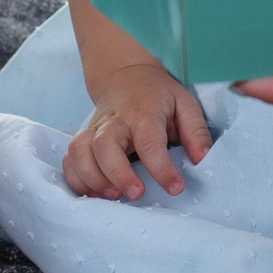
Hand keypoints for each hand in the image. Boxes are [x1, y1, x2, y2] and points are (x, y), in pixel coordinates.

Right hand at [62, 61, 211, 199]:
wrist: (125, 75)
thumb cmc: (159, 96)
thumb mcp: (185, 104)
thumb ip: (196, 132)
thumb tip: (202, 160)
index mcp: (144, 113)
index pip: (150, 141)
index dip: (162, 168)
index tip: (175, 188)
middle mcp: (115, 121)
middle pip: (104, 144)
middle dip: (117, 172)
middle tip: (136, 193)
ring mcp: (94, 129)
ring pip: (80, 151)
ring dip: (93, 177)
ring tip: (113, 197)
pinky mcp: (82, 139)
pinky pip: (69, 159)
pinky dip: (76, 179)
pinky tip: (95, 194)